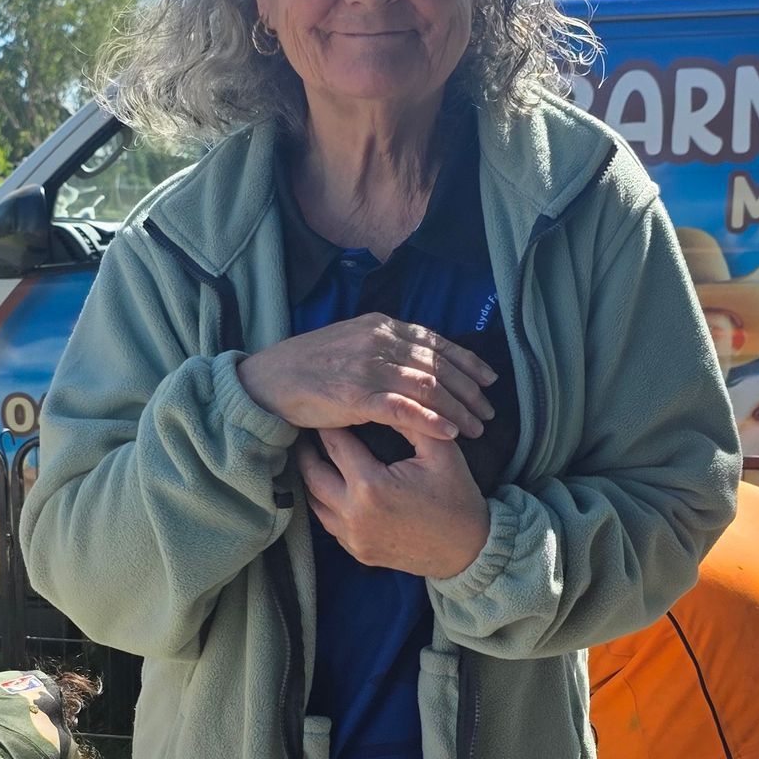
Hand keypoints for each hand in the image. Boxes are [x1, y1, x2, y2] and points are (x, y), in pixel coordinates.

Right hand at [239, 315, 495, 445]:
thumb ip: (382, 348)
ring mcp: (369, 368)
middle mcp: (379, 341)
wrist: (269, 379)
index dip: (466, 361)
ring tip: (476, 428)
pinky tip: (450, 433)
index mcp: (381, 325)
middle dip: (469, 391)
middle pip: (438, 366)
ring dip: (458, 409)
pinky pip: (404, 409)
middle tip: (488, 412)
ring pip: (428, 388)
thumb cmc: (308, 367)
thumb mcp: (350, 343)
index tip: (488, 379)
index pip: (435, 341)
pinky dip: (431, 421)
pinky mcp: (357, 396)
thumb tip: (414, 361)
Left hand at [297, 426, 490, 577]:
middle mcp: (353, 514)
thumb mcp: (441, 452)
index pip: (335, 443)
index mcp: (371, 485)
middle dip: (307, 450)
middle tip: (305, 431)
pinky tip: (330, 487)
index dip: (329, 423)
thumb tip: (389, 394)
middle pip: (312, 473)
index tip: (324, 409)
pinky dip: (325, 504)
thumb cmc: (457, 497)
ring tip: (313, 456)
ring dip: (312, 478)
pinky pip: (329, 524)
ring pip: (314, 502)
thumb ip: (412, 420)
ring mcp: (352, 537)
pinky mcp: (357, 551)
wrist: (468, 551)